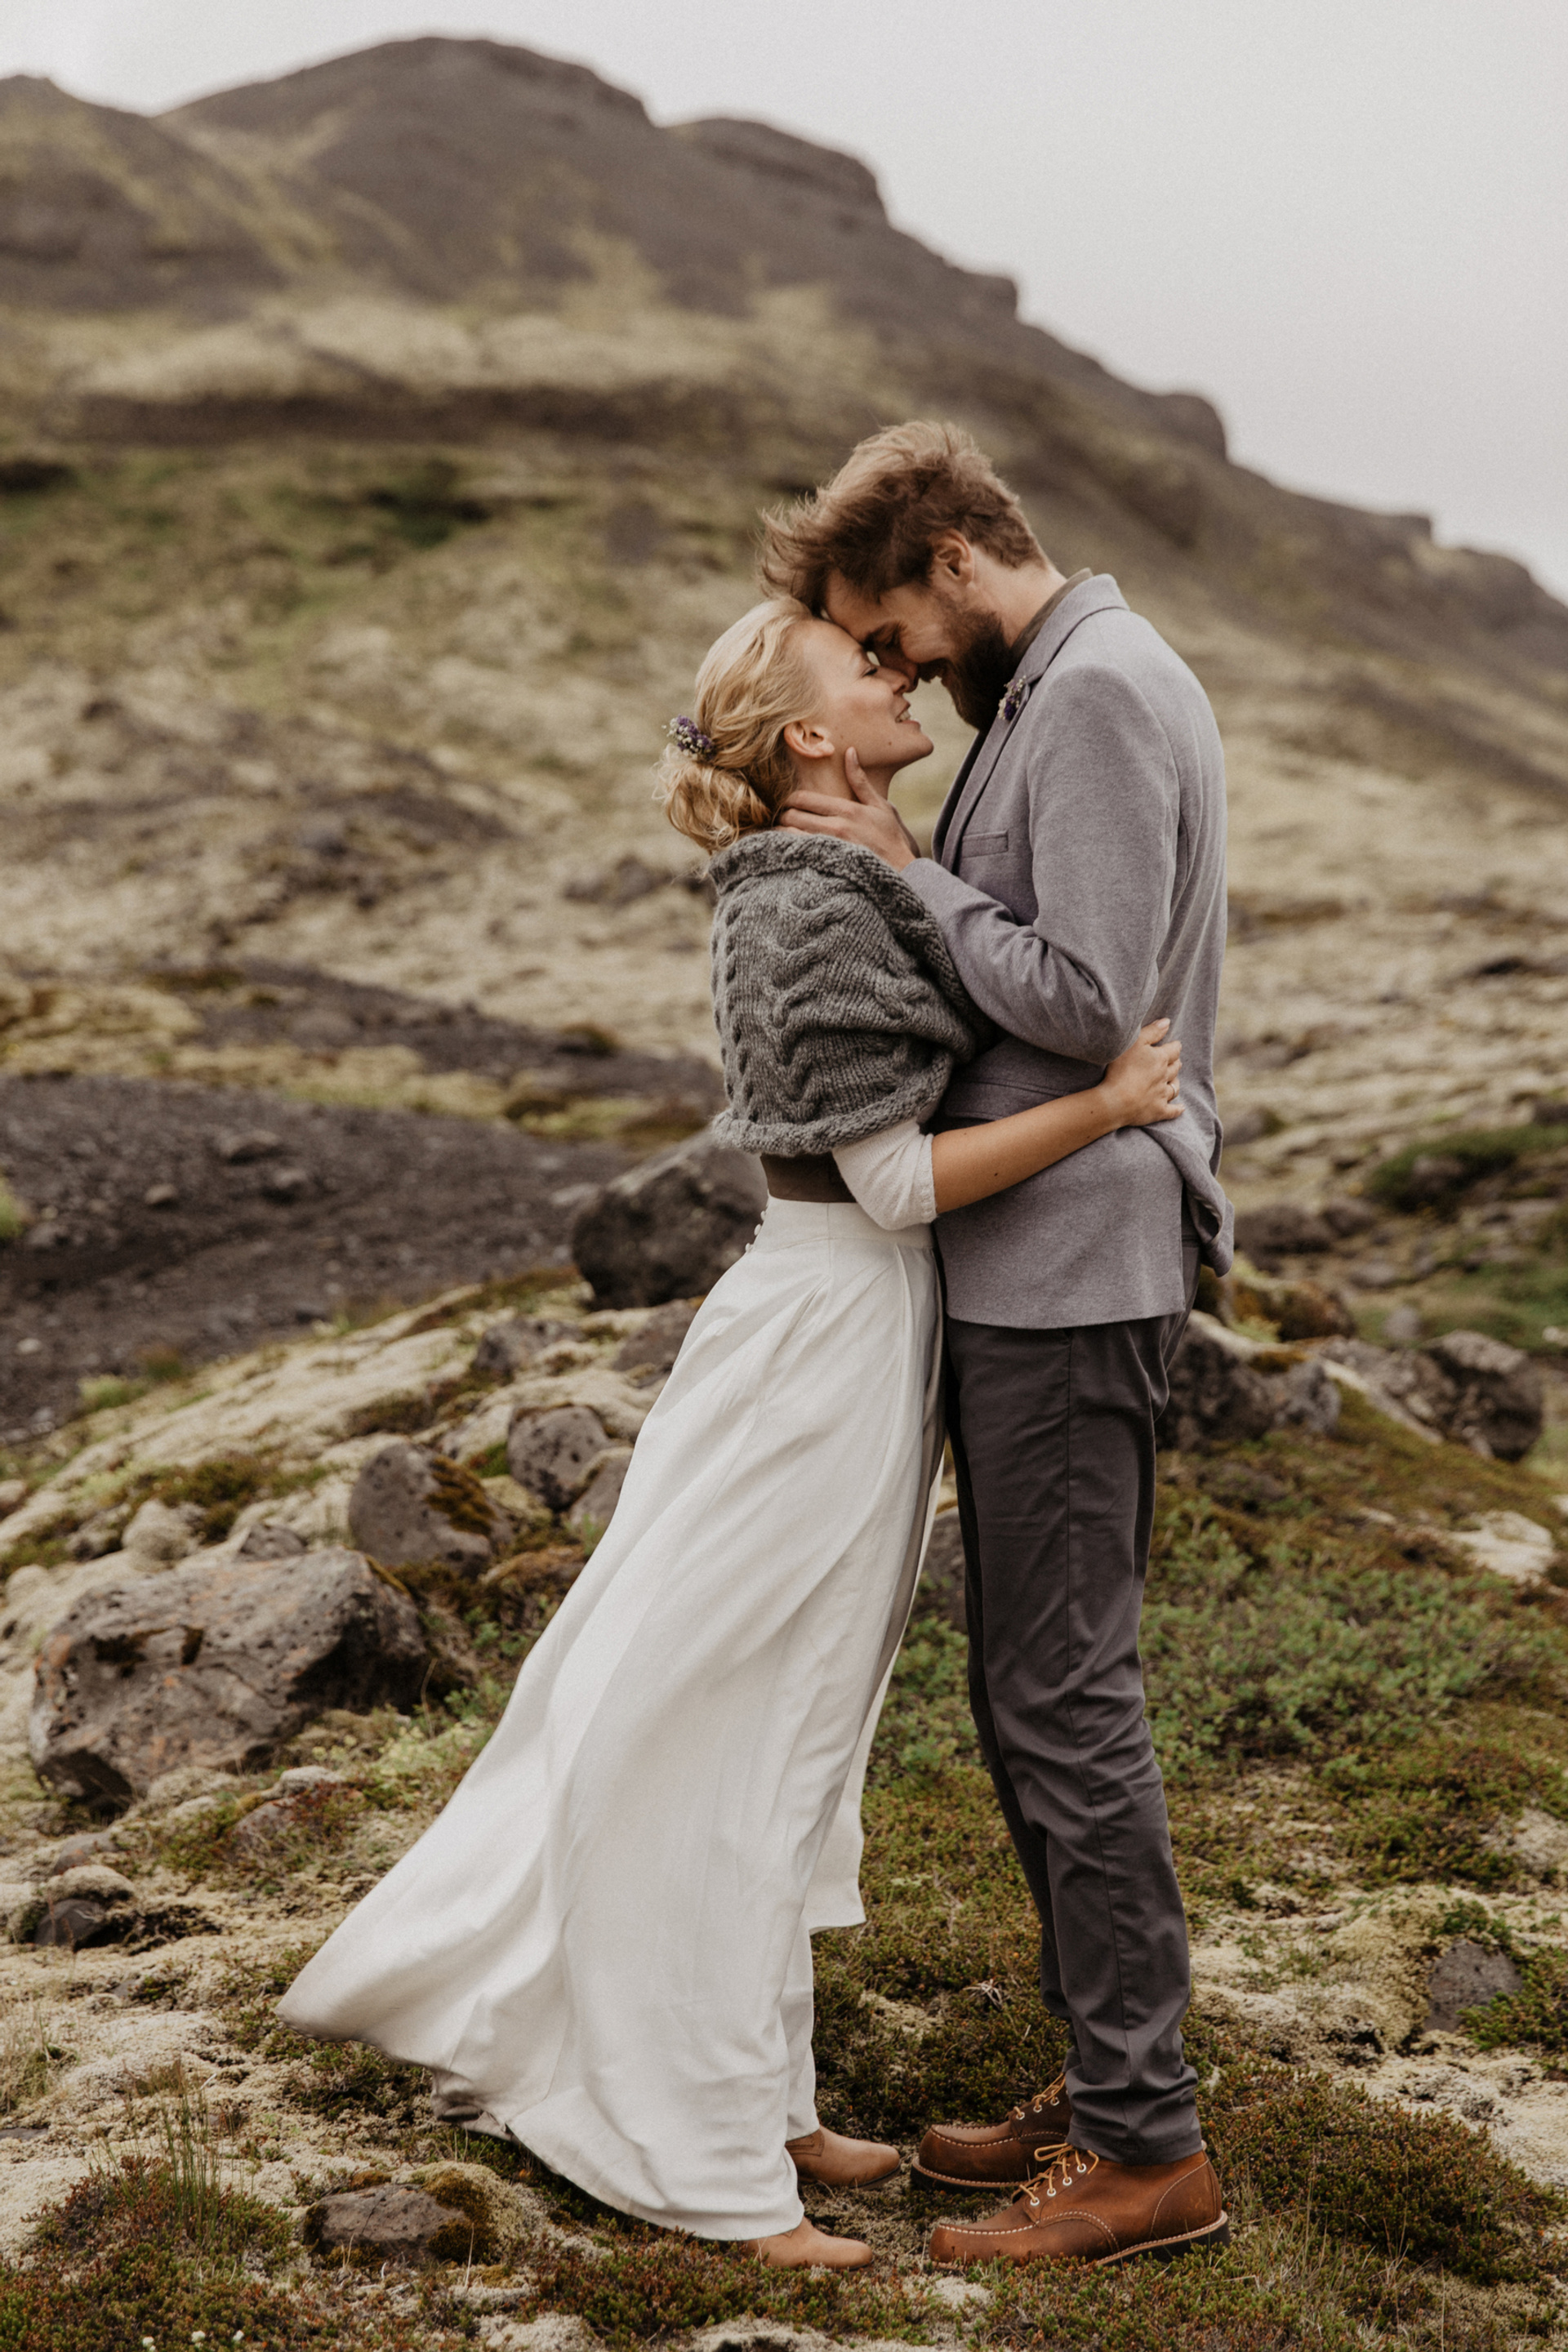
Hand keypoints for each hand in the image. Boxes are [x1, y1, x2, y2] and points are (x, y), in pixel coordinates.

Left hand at [779, 749, 920, 869]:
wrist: (903, 872)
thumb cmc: (892, 838)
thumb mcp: (881, 805)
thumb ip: (860, 781)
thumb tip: (849, 752)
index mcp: (846, 810)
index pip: (803, 798)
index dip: (789, 799)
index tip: (788, 802)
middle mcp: (835, 827)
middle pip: (792, 816)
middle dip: (782, 815)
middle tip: (781, 818)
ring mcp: (829, 848)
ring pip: (790, 836)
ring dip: (781, 833)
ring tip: (781, 833)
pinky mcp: (826, 866)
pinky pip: (797, 854)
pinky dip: (788, 850)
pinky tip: (788, 851)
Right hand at [1099, 1020, 1182, 1127]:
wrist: (1116, 1101)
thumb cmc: (1121, 1069)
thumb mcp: (1134, 1043)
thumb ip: (1152, 1031)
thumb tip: (1167, 1022)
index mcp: (1160, 1059)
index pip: (1174, 1050)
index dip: (1174, 1047)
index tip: (1174, 1045)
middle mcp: (1165, 1076)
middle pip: (1175, 1068)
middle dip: (1175, 1063)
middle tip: (1174, 1060)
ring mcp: (1162, 1095)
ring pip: (1175, 1087)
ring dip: (1175, 1082)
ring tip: (1174, 1079)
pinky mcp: (1158, 1111)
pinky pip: (1172, 1111)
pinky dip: (1178, 1109)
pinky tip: (1181, 1108)